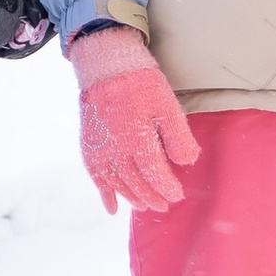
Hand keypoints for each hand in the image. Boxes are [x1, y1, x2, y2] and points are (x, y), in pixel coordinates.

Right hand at [68, 23, 196, 214]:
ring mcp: (100, 150)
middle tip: (165, 205)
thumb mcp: (167, 106)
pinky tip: (111, 208)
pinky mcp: (89, 146)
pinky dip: (104, 193)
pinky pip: (96, 176)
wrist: (105, 67)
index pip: (155, 175)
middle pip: (136, 184)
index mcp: (137, 141)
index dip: (168, 188)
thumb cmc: (140, 84)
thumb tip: (186, 163)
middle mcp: (116, 151)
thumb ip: (178, 136)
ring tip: (144, 206)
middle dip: (152, 197)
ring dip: (132, 198)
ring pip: (117, 184)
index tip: (178, 195)